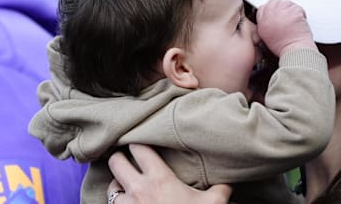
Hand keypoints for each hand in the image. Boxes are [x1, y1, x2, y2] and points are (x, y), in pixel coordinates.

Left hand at [107, 144, 231, 203]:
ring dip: (117, 184)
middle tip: (127, 157)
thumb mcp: (214, 203)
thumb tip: (229, 182)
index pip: (139, 149)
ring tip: (126, 183)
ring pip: (112, 187)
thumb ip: (221, 188)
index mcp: (159, 179)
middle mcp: (139, 190)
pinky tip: (128, 202)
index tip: (143, 142)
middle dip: (120, 157)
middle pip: (116, 162)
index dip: (138, 142)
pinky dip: (119, 202)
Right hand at [256, 0, 317, 56]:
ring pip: (285, 2)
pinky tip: (299, 21)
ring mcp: (282, 12)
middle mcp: (270, 15)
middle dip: (280, 7)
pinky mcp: (293, 11)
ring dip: (290, 9)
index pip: (263, 8)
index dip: (271, 10)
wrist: (295, 51)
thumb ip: (267, 25)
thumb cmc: (284, 48)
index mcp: (262, 23)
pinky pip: (297, 7)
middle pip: (273, 2)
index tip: (276, 14)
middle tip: (287, 16)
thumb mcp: (267, 38)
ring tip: (293, 21)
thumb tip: (272, 18)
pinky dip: (300, 13)